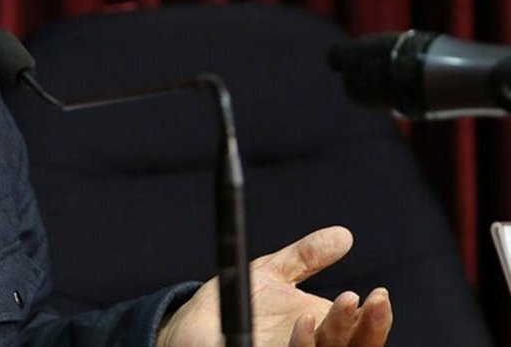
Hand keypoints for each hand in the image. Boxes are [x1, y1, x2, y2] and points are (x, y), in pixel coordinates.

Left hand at [157, 226, 392, 346]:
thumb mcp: (272, 273)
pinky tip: (301, 327)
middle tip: (356, 298)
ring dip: (329, 339)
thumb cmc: (237, 300)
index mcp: (321, 333)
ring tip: (328, 306)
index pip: (361, 334)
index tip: (378, 294)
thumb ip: (306, 257)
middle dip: (359, 328)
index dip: (375, 319)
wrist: (192, 323)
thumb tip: (343, 235)